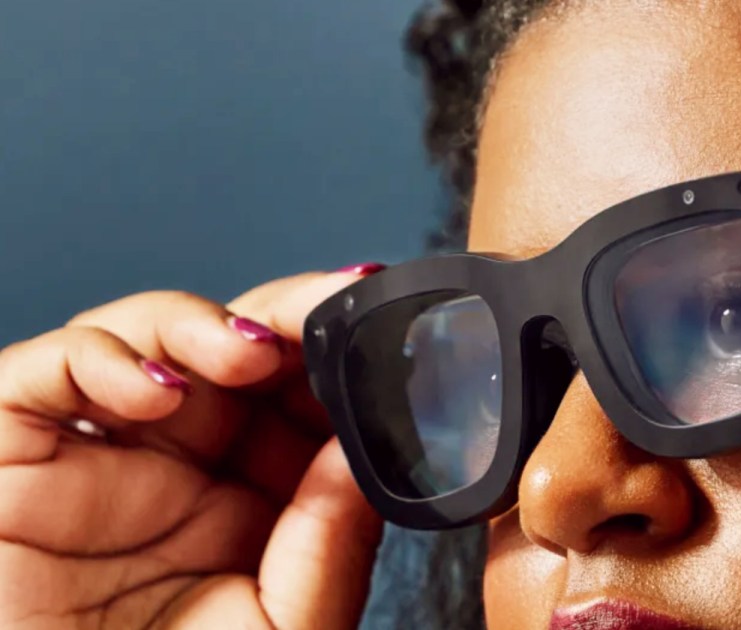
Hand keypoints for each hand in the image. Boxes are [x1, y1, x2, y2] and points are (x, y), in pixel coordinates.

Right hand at [0, 271, 382, 628]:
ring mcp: (101, 445)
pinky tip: (156, 393)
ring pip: (150, 334)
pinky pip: (49, 369)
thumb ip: (329, 540)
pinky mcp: (14, 447)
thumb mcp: (282, 627)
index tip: (388, 328)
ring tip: (254, 353)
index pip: (303, 392)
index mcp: (253, 490)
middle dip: (290, 316)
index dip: (342, 352)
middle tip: (337, 303)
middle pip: (237, 347)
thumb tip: (366, 445)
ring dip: (208, 324)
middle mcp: (180, 456)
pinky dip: (103, 358)